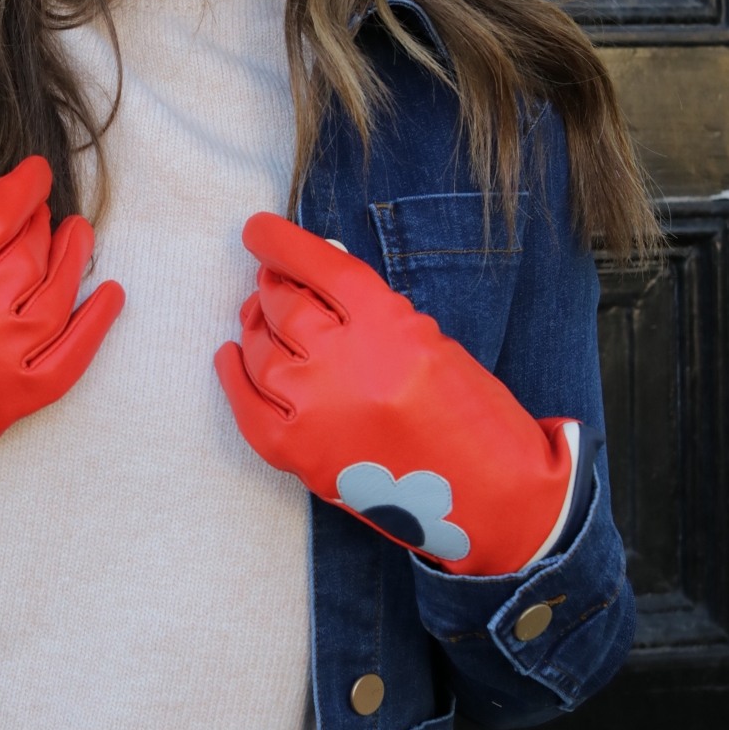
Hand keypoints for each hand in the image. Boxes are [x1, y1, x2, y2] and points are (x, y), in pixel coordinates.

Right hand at [0, 156, 123, 512]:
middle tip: (40, 211)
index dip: (21, 186)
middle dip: (38, 222)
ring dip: (72, 258)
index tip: (32, 172)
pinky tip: (111, 294)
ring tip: (78, 234)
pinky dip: (96, 325)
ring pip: (56, 295)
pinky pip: (71, 359)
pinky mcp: (11, 403)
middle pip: (29, 251)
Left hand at [214, 212, 578, 575]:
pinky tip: (231, 354)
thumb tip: (309, 273)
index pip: (320, 266)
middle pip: (286, 306)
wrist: (497, 499)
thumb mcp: (430, 338)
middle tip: (272, 280)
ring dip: (257, 326)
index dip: (281, 242)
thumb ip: (370, 307)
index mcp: (390, 327)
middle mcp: (347, 366)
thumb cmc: (472, 413)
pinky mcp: (303, 457)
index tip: (258, 229)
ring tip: (260, 314)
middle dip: (274, 286)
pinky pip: (249, 407)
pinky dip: (234, 377)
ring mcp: (319, 414)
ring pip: (261, 351)